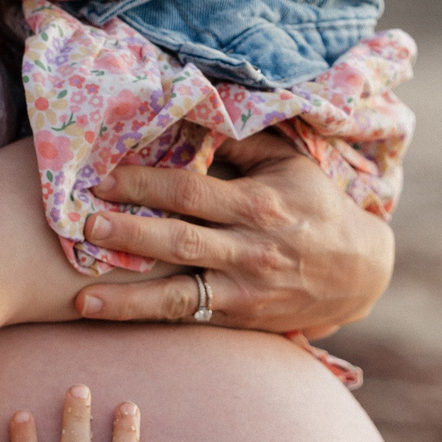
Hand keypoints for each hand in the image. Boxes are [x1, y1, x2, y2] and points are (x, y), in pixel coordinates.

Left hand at [70, 133, 393, 338]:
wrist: (358, 272)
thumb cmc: (316, 207)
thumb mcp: (289, 164)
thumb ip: (241, 144)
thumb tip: (189, 121)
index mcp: (259, 204)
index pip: (191, 190)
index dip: (145, 183)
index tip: (102, 178)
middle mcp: (250, 250)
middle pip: (179, 241)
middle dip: (129, 234)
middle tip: (85, 227)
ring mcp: (244, 291)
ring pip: (179, 296)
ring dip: (129, 300)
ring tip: (83, 300)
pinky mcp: (240, 319)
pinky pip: (189, 319)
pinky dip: (149, 319)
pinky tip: (113, 319)